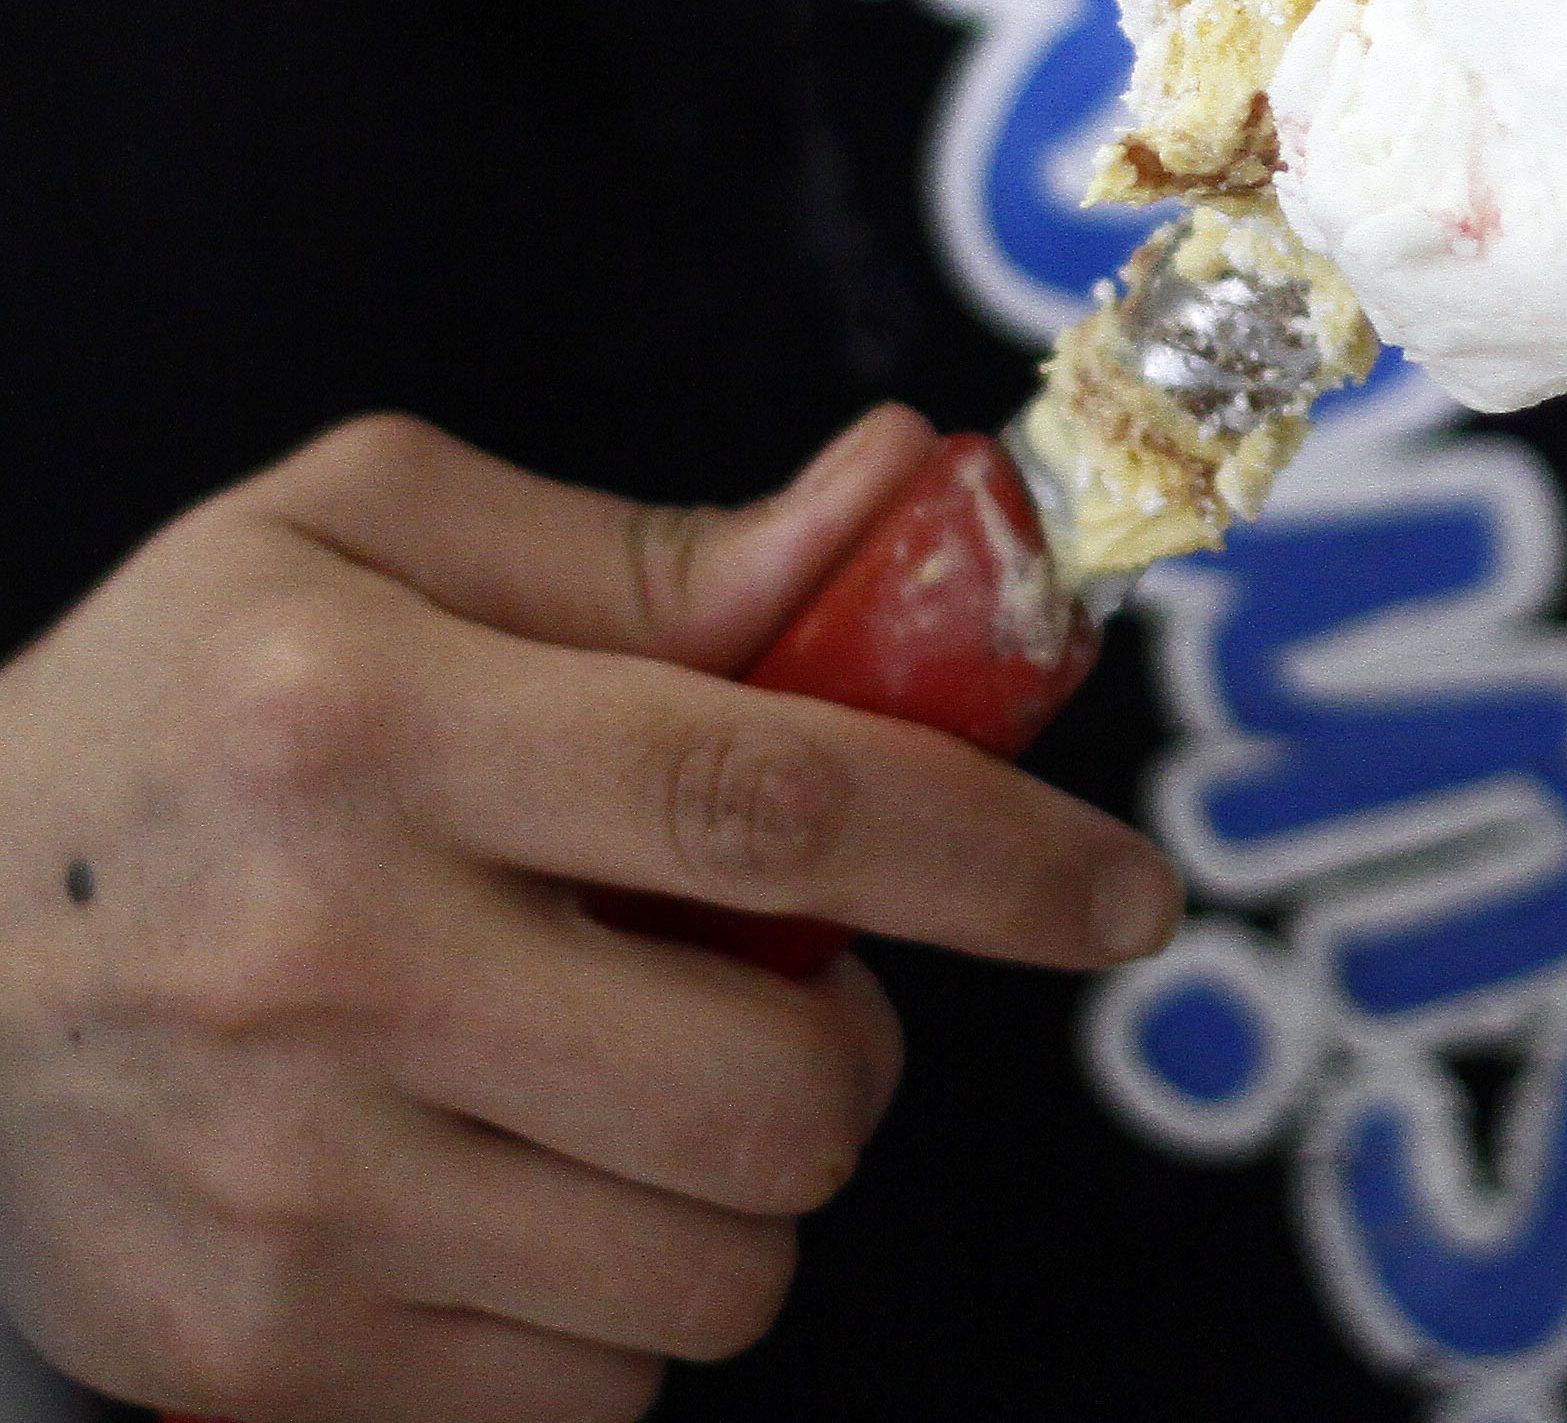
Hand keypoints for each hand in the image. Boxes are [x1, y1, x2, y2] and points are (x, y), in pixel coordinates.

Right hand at [0, 408, 1179, 1421]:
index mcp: (364, 719)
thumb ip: (662, 547)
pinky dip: (616, 1301)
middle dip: (856, 1050)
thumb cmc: (181, 716)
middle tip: (774, 986)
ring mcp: (284, 1190)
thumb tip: (905, 495)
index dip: (993, 852)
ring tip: (615, 1075)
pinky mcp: (261, 1358)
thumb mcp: (370, 538)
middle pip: (779, 1089)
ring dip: (737, 1178)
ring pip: (717, 1268)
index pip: (769, 801)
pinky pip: (599, 1390)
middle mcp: (319, 960)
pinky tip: (513, 1181)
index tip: (1123, 893)